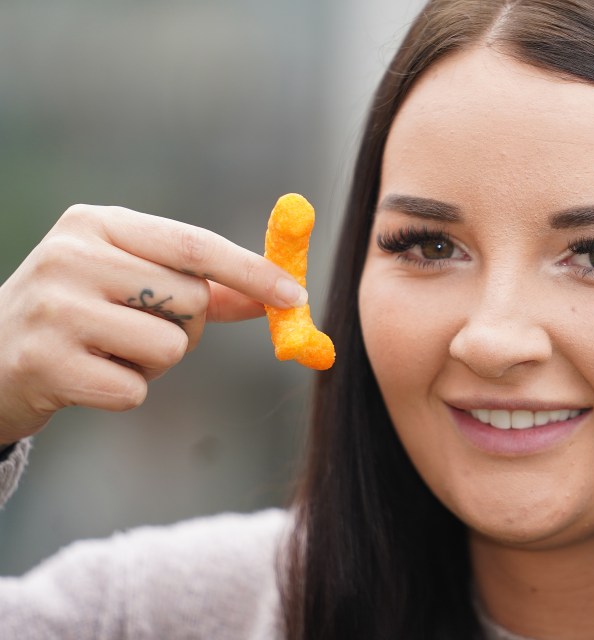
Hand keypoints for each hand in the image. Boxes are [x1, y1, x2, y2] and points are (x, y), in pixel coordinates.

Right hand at [0, 204, 308, 443]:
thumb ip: (206, 286)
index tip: (295, 295)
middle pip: (192, 300)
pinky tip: (85, 376)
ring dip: (154, 363)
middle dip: (184, 326)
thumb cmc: (78, 313)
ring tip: (107, 351)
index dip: (251, 271)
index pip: (195, 244)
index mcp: (97, 224)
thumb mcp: (131, 281)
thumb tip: (280, 294)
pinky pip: (135, 390)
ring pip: (170, 347)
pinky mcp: (45, 364)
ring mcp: (54, 309)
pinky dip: (124, 391)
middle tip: (135, 328)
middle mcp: (72, 255)